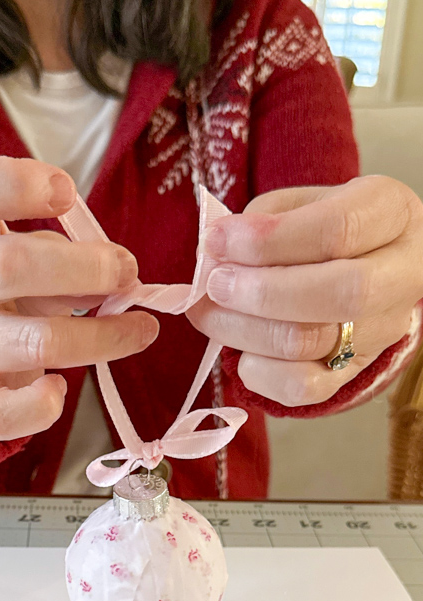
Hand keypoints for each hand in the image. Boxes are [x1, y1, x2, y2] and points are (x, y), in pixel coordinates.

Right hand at [0, 154, 158, 438]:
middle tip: (128, 272)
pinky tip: (60, 390)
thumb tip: (121, 275)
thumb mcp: (24, 247)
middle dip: (84, 268)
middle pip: (7, 266)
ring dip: (99, 336)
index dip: (11, 182)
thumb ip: (63, 250)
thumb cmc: (7, 284)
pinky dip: (40, 407)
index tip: (67, 192)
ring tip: (139, 329)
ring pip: (29, 342)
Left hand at [186, 176, 422, 405]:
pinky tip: (238, 346)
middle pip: (341, 293)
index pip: (338, 229)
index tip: (217, 241)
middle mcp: (401, 277)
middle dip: (261, 291)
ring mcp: (380, 333)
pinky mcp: (352, 374)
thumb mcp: (296, 203)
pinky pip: (301, 388)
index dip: (268, 239)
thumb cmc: (318, 228)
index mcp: (392, 215)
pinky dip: (256, 370)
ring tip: (208, 310)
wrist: (355, 269)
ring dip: (243, 329)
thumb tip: (215, 255)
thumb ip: (259, 220)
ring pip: (311, 343)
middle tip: (215, 284)